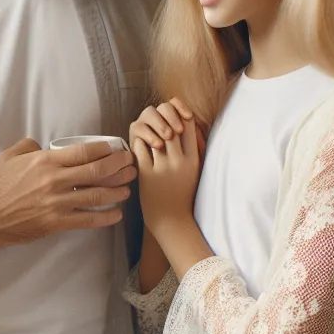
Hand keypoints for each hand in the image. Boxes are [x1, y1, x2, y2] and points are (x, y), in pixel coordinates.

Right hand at [0, 138, 137, 252]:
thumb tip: (43, 145)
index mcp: (45, 161)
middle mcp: (55, 180)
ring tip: (127, 188)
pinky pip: (88, 220)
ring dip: (117, 191)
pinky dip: (105, 217)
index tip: (115, 150)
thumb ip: (29, 146)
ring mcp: (57, 203)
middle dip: (118, 167)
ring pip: (97, 196)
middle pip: (97, 171)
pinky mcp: (57, 222)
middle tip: (130, 165)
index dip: (105, 150)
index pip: (83, 152)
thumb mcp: (10, 157)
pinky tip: (116, 213)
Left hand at [133, 106, 202, 237]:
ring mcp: (163, 168)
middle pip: (172, 125)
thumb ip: (194, 149)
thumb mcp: (194, 171)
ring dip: (150, 127)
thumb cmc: (183, 194)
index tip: (174, 113)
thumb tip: (189, 125)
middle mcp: (180, 162)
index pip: (189, 125)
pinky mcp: (147, 174)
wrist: (172, 220)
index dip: (180, 114)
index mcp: (194, 160)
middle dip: (164, 116)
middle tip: (158, 116)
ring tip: (149, 126)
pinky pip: (140, 148)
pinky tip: (139, 141)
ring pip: (156, 134)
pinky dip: (139, 141)